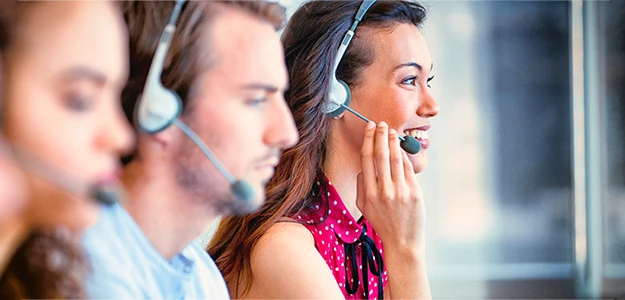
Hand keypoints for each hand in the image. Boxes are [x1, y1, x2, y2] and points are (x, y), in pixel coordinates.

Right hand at [356, 121, 425, 252]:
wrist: (402, 241)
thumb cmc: (382, 222)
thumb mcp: (363, 206)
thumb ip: (361, 185)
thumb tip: (364, 166)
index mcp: (368, 193)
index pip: (367, 159)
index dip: (368, 140)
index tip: (369, 128)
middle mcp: (384, 190)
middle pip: (381, 155)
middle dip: (380, 135)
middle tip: (380, 123)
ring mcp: (400, 191)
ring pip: (396, 159)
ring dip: (394, 141)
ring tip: (391, 131)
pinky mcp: (415, 193)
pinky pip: (408, 169)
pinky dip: (404, 156)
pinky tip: (401, 147)